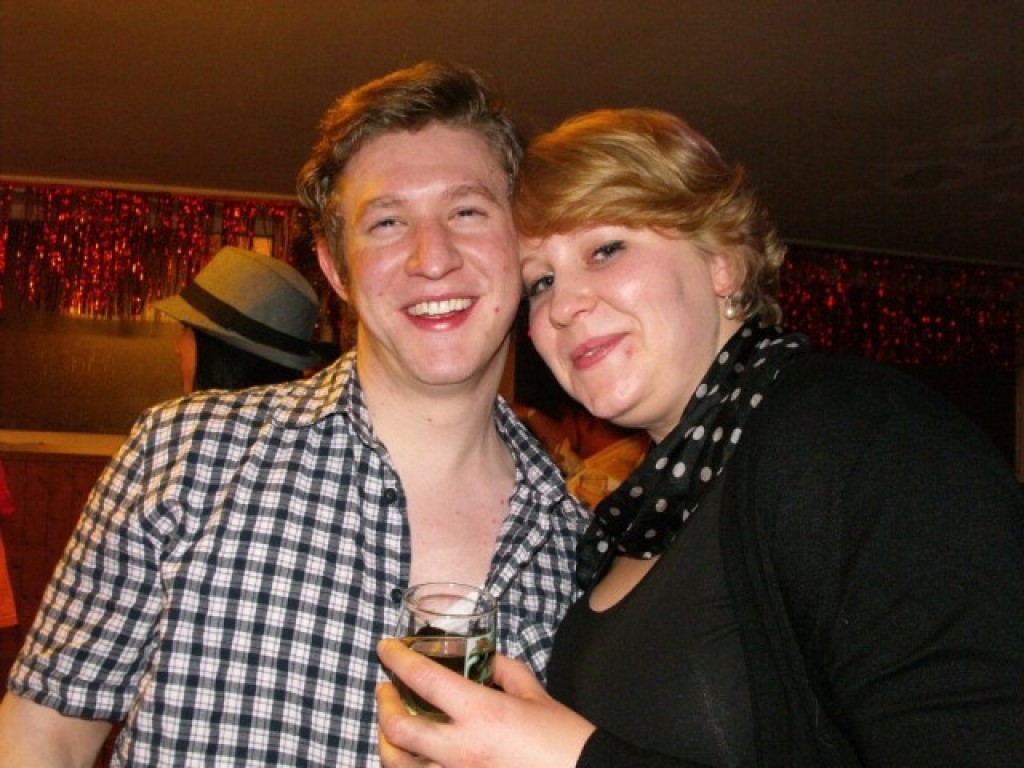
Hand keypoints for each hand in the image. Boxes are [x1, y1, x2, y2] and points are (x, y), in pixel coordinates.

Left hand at [377, 638, 594, 767]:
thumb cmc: (563, 740)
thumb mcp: (534, 695)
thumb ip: (502, 671)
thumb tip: (482, 660)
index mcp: (481, 714)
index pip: (424, 679)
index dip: (398, 660)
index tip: (386, 648)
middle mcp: (461, 750)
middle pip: (399, 728)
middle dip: (384, 705)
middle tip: (385, 690)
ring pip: (400, 765)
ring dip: (389, 744)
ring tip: (392, 728)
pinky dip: (411, 767)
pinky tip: (414, 757)